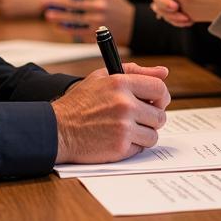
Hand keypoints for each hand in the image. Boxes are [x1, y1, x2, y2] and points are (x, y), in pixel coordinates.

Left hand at [44, 0, 135, 43]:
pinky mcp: (96, 33)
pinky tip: (59, 26)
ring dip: (58, 17)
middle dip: (55, 2)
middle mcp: (100, 6)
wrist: (133, 24)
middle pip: (72, 3)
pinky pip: (77, 30)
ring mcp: (98, 20)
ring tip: (48, 15)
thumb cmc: (118, 6)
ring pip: (72, 18)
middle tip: (43, 1)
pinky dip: (67, 28)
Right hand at [52, 62, 170, 162]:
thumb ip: (135, 71)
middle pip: (160, 115)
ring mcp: (123, 128)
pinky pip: (140, 148)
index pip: (159, 88)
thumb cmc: (79, 103)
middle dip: (152, 118)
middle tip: (139, 118)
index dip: (161, 97)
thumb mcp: (102, 77)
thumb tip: (163, 72)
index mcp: (121, 83)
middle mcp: (124, 105)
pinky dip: (132, 146)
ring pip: (153, 135)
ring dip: (143, 134)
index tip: (156, 102)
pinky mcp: (119, 148)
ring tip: (127, 129)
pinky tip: (118, 139)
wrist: (57, 130)